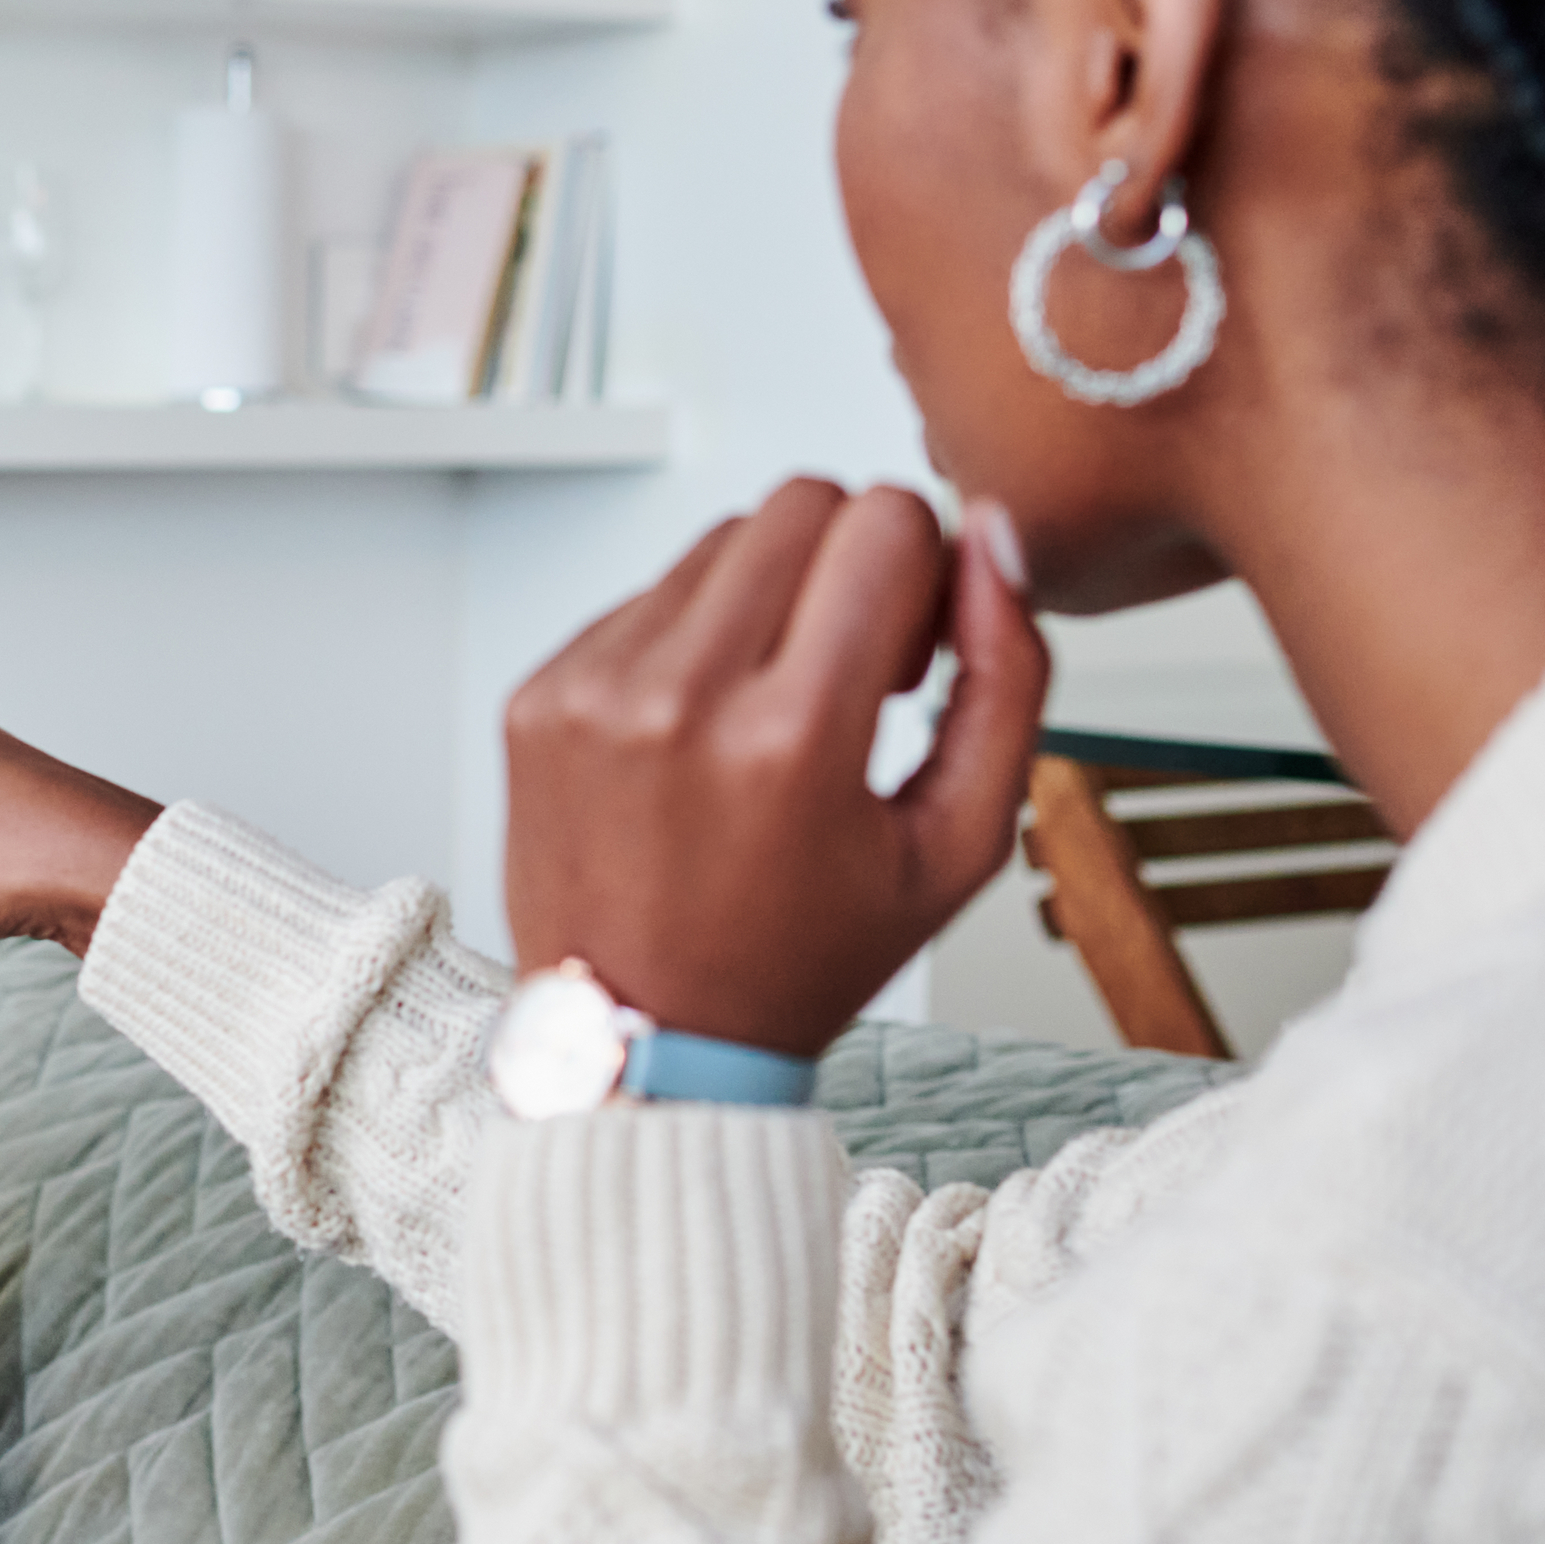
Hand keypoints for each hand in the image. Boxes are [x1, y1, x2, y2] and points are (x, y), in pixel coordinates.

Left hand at [502, 481, 1047, 1057]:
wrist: (641, 1039)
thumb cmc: (801, 957)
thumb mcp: (958, 846)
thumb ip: (1007, 679)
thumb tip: (993, 542)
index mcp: (790, 738)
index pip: (884, 521)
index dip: (926, 568)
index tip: (911, 655)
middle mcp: (675, 698)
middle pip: (797, 504)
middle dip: (849, 563)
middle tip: (851, 671)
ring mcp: (590, 691)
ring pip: (719, 540)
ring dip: (766, 598)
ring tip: (773, 707)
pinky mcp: (537, 695)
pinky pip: (643, 598)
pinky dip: (688, 641)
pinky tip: (700, 734)